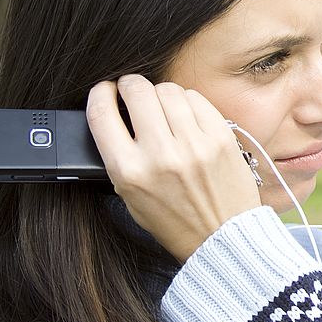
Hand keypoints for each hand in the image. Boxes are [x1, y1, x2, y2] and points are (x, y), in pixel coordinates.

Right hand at [86, 75, 262, 261]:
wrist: (222, 236)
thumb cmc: (175, 219)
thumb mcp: (131, 196)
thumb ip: (119, 156)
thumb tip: (115, 113)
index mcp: (130, 172)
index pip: (102, 114)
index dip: (100, 93)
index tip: (105, 90)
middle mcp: (161, 155)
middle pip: (137, 91)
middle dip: (130, 85)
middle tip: (133, 91)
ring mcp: (194, 144)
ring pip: (168, 90)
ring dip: (160, 92)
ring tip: (162, 105)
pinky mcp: (221, 137)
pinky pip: (196, 99)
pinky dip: (187, 100)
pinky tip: (186, 113)